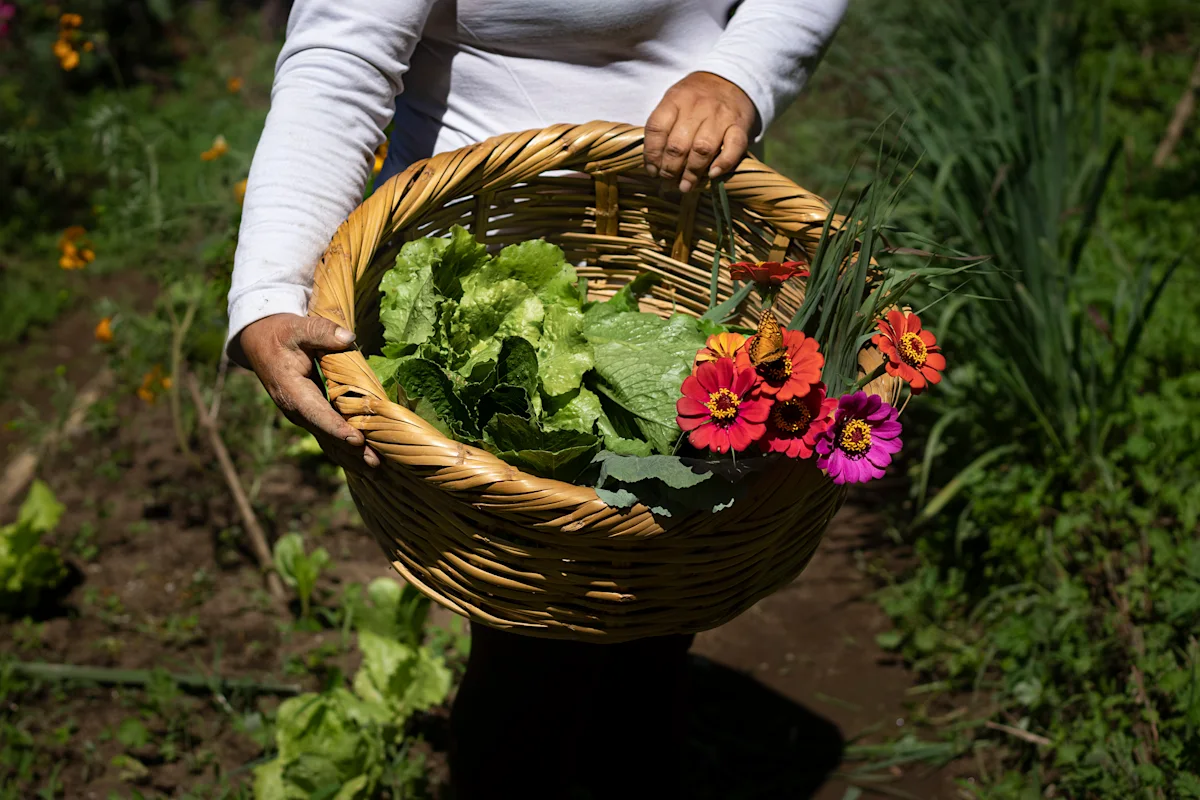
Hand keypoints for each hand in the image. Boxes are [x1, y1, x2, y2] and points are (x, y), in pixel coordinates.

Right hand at [238, 314, 380, 470]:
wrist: (261, 344)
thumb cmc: (282, 335)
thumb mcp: (298, 328)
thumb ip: (321, 332)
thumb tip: (348, 338)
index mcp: (292, 391)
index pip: (317, 413)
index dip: (336, 428)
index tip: (357, 440)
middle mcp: (297, 410)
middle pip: (327, 435)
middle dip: (351, 452)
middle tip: (377, 464)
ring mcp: (304, 416)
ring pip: (329, 442)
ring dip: (352, 458)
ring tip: (377, 472)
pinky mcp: (312, 417)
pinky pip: (330, 437)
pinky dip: (346, 452)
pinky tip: (364, 464)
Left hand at [644, 71, 756, 193]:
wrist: (731, 80)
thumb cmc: (696, 99)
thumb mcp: (675, 101)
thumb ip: (664, 127)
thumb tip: (654, 165)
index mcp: (676, 99)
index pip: (656, 129)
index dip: (651, 154)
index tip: (653, 171)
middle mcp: (697, 106)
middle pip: (678, 144)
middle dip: (670, 169)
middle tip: (668, 182)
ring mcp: (720, 115)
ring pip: (702, 149)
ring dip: (692, 172)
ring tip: (686, 186)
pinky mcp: (740, 125)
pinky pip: (733, 147)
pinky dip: (723, 163)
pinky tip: (713, 174)